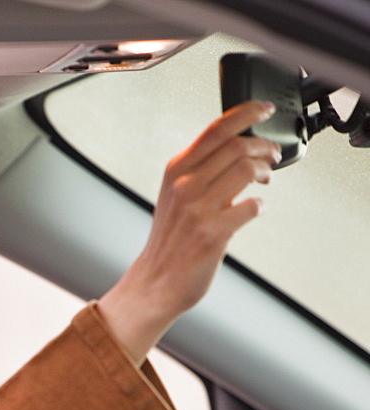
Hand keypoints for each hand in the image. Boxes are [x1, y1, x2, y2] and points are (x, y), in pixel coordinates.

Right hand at [98, 100, 281, 363]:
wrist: (155, 281)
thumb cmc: (169, 241)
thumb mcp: (173, 195)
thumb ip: (198, 170)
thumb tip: (236, 147)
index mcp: (175, 171)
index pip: (215, 129)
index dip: (246, 113)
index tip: (263, 110)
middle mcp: (184, 185)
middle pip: (237, 145)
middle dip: (263, 147)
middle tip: (271, 155)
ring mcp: (197, 209)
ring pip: (246, 170)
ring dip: (266, 172)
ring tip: (266, 180)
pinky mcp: (212, 233)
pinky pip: (250, 207)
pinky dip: (260, 206)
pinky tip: (255, 209)